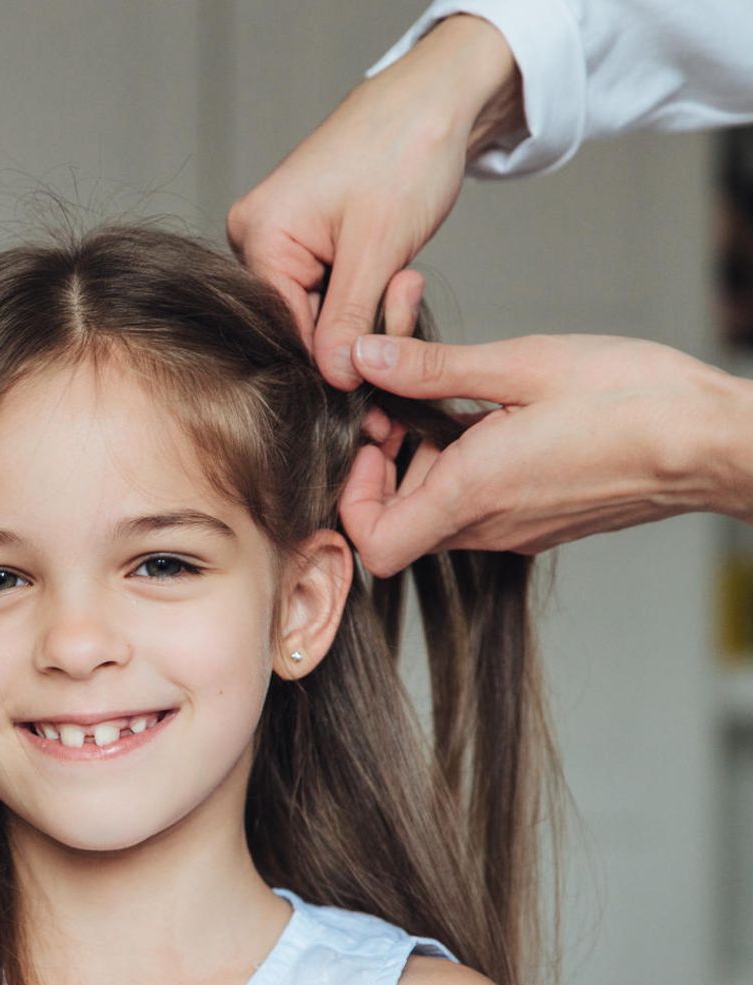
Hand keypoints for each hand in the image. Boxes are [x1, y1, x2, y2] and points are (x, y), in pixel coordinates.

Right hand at [227, 15, 521, 388]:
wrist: (436, 98)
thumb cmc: (406, 150)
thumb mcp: (379, 247)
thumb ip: (350, 320)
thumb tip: (334, 381)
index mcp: (259, 237)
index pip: (285, 330)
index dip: (333, 360)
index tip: (380, 374)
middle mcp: (255, 242)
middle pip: (301, 326)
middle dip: (359, 330)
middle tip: (407, 293)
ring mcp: (278, 242)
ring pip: (321, 315)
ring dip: (369, 312)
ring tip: (407, 274)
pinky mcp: (305, 244)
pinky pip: (330, 295)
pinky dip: (368, 295)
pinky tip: (396, 271)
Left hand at [339, 332, 752, 575]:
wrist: (713, 442)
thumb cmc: (633, 401)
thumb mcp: (523, 365)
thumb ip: (434, 369)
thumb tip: (366, 357)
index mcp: (473, 495)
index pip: (372, 545)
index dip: (353, 497)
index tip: (373, 438)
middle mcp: (488, 527)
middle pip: (397, 523)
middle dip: (386, 464)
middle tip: (402, 401)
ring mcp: (514, 531)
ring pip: (436, 511)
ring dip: (426, 458)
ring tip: (451, 393)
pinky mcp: (538, 522)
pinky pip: (477, 505)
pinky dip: (464, 465)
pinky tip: (489, 411)